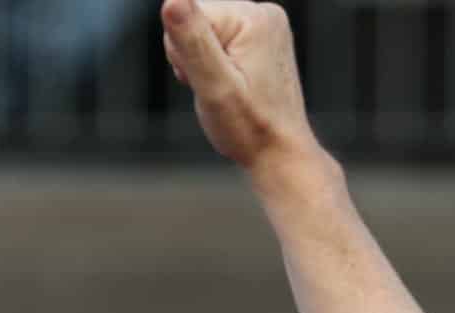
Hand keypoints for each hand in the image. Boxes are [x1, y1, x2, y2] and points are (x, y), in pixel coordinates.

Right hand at [161, 0, 317, 175]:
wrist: (281, 155)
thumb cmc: (251, 130)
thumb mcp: (215, 88)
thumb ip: (192, 41)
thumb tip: (172, 0)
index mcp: (252, 18)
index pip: (187, 14)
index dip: (185, 54)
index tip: (208, 83)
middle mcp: (263, 13)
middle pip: (196, 18)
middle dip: (195, 57)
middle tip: (218, 91)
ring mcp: (265, 25)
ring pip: (205, 30)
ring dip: (205, 63)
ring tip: (228, 92)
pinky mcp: (262, 39)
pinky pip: (220, 40)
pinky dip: (218, 65)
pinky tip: (234, 86)